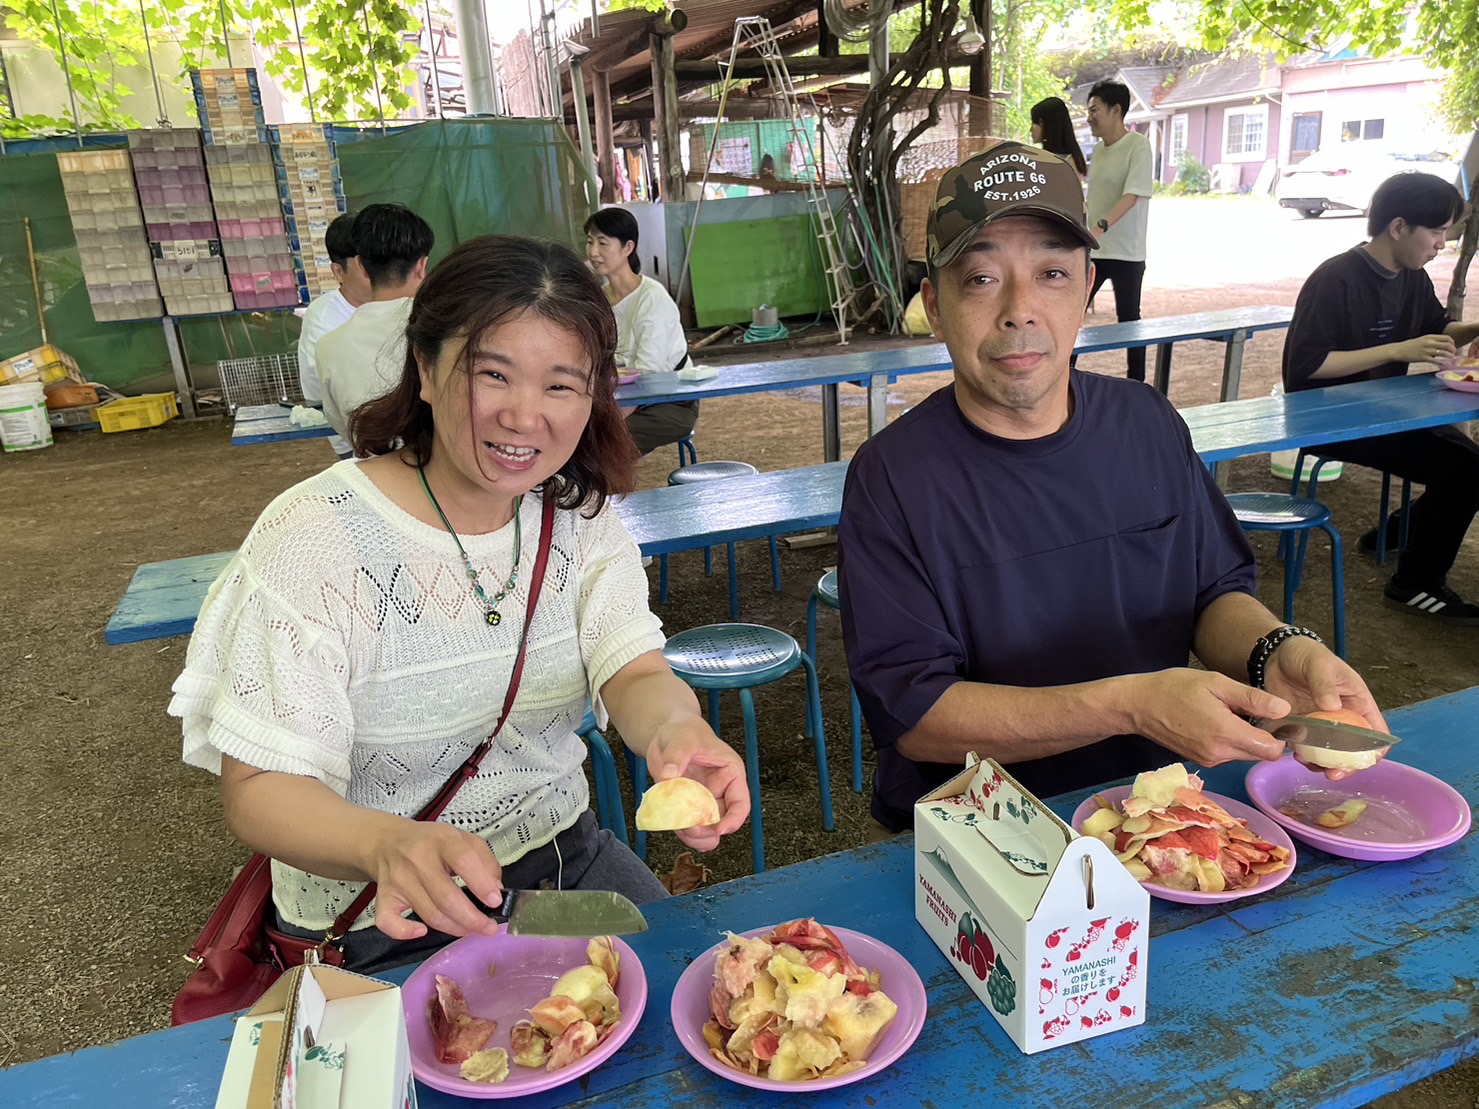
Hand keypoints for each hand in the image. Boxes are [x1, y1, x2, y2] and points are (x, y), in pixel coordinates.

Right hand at [363, 820, 504, 940]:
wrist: (388, 841)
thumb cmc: (431, 843)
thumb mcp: (463, 839)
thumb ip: (485, 860)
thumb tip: (496, 889)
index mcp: (442, 840)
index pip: (463, 861)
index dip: (481, 884)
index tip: (496, 901)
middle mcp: (417, 859)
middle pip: (446, 897)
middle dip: (472, 919)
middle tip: (488, 928)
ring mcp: (399, 879)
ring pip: (429, 914)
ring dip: (454, 928)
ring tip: (471, 930)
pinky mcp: (384, 896)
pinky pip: (389, 921)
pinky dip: (404, 932)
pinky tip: (422, 932)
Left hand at [644, 716, 750, 851]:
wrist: (666, 736)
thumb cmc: (684, 731)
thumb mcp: (683, 738)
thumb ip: (676, 756)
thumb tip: (669, 774)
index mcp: (730, 774)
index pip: (740, 803)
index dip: (733, 819)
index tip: (720, 829)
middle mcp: (719, 791)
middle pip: (721, 821)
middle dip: (707, 830)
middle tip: (690, 827)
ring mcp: (702, 802)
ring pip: (705, 830)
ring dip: (692, 835)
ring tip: (677, 826)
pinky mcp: (685, 807)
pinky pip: (686, 827)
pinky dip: (678, 830)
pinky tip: (669, 822)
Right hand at [1123, 668, 1290, 767]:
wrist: (1138, 705)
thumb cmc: (1175, 688)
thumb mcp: (1215, 683)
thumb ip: (1251, 698)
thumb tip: (1284, 709)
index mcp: (1225, 733)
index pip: (1271, 750)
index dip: (1280, 736)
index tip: (1274, 719)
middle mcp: (1219, 754)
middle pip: (1259, 754)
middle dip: (1262, 737)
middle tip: (1249, 711)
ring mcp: (1209, 761)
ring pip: (1243, 755)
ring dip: (1245, 739)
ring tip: (1228, 714)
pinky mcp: (1201, 762)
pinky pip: (1227, 755)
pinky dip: (1229, 742)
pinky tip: (1215, 723)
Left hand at [1260, 636, 1388, 779]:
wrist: (1277, 656)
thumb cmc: (1308, 655)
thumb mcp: (1320, 665)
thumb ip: (1325, 684)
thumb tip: (1332, 707)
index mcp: (1359, 706)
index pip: (1377, 735)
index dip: (1375, 752)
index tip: (1363, 762)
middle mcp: (1343, 721)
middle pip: (1353, 753)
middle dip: (1346, 767)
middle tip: (1332, 774)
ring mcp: (1321, 728)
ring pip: (1328, 756)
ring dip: (1321, 765)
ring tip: (1307, 762)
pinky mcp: (1300, 729)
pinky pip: (1305, 750)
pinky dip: (1302, 756)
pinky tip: (1293, 754)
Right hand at [1393, 334, 1455, 363]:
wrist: (1399, 350)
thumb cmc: (1410, 345)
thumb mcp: (1423, 339)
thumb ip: (1432, 341)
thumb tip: (1442, 344)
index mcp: (1430, 337)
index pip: (1447, 338)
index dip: (1452, 343)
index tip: (1452, 347)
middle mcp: (1429, 343)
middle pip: (1447, 345)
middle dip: (1453, 350)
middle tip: (1453, 353)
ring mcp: (1426, 350)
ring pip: (1443, 353)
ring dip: (1449, 356)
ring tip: (1451, 358)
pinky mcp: (1422, 358)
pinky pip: (1435, 360)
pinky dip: (1441, 362)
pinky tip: (1443, 364)